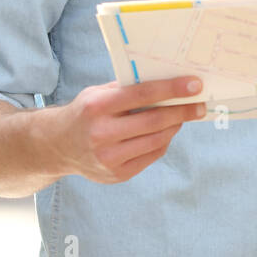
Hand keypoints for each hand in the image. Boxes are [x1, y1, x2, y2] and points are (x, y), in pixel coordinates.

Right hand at [49, 77, 207, 183]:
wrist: (56, 146)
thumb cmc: (85, 112)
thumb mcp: (99, 93)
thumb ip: (129, 88)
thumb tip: (170, 82)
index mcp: (97, 107)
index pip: (143, 95)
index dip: (172, 89)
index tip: (195, 85)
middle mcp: (101, 134)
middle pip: (154, 121)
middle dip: (182, 111)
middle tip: (200, 104)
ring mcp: (108, 157)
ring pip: (157, 140)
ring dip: (175, 126)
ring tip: (183, 116)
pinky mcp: (116, 174)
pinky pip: (152, 155)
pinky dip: (163, 141)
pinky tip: (165, 132)